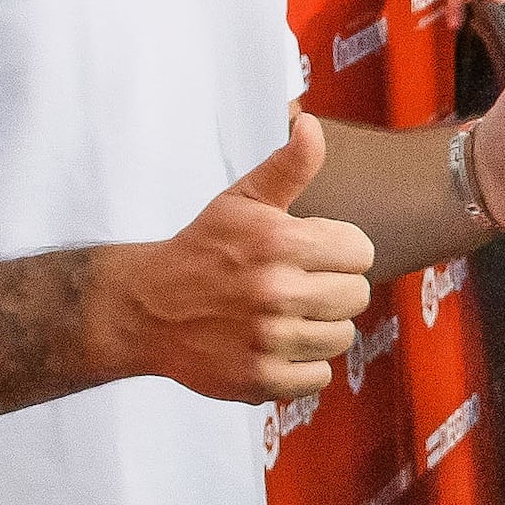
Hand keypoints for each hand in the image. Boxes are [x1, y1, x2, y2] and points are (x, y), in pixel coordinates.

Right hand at [102, 118, 375, 400]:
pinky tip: (274, 346)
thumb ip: (287, 166)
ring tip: (284, 316)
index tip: (312, 254)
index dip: (340, 251)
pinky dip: (302, 366)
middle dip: (332, 289)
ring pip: (341, 337)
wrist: (144, 309)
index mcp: (278, 242)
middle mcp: (276, 292)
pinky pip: (319, 376)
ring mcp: (268, 339)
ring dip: (319, 328)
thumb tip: (311, 124)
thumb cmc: (202, 250)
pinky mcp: (260, 379)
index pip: (361, 251)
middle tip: (297, 286)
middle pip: (356, 296)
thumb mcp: (241, 201)